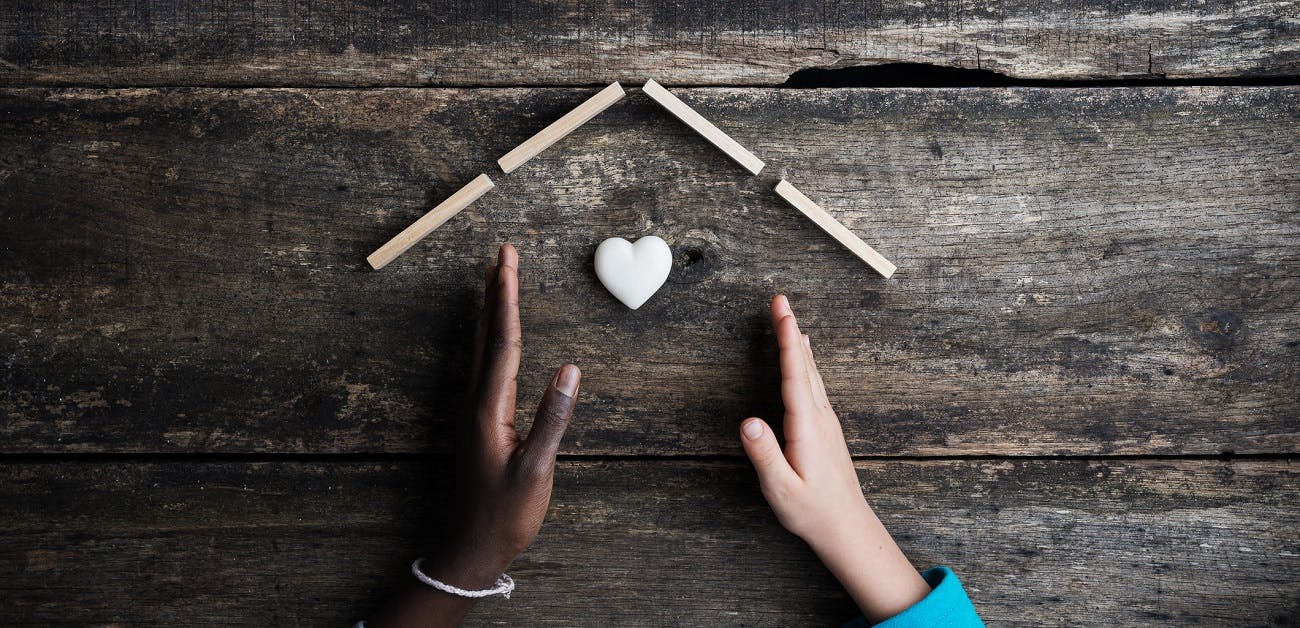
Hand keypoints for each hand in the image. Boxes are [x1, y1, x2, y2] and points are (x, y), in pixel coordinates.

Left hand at [372, 244, 579, 626]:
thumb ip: (552, 417)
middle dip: (496, 291)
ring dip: (492, 310)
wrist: (471, 548)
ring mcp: (476, 411)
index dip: (507, 300)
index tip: (508, 264)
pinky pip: (487, 366)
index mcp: (489, 409)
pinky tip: (497, 335)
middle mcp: (476, 402)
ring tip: (497, 278)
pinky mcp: (481, 421)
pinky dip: (493, 338)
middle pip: (488, 335)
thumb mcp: (536, 469)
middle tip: (503, 253)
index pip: (503, 343)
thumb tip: (570, 368)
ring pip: (484, 348)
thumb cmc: (505, 514)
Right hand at [740, 295, 929, 622]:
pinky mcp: (825, 429)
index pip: (794, 375)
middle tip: (781, 301)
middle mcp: (819, 418)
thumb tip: (747, 422)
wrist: (846, 526)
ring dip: (798, 344)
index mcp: (806, 427)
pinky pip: (814, 385)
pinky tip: (805, 361)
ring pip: (811, 373)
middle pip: (804, 365)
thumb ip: (764, 454)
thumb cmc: (811, 510)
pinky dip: (805, 364)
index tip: (783, 313)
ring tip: (790, 320)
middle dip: (791, 331)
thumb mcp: (781, 488)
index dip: (787, 341)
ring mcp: (825, 422)